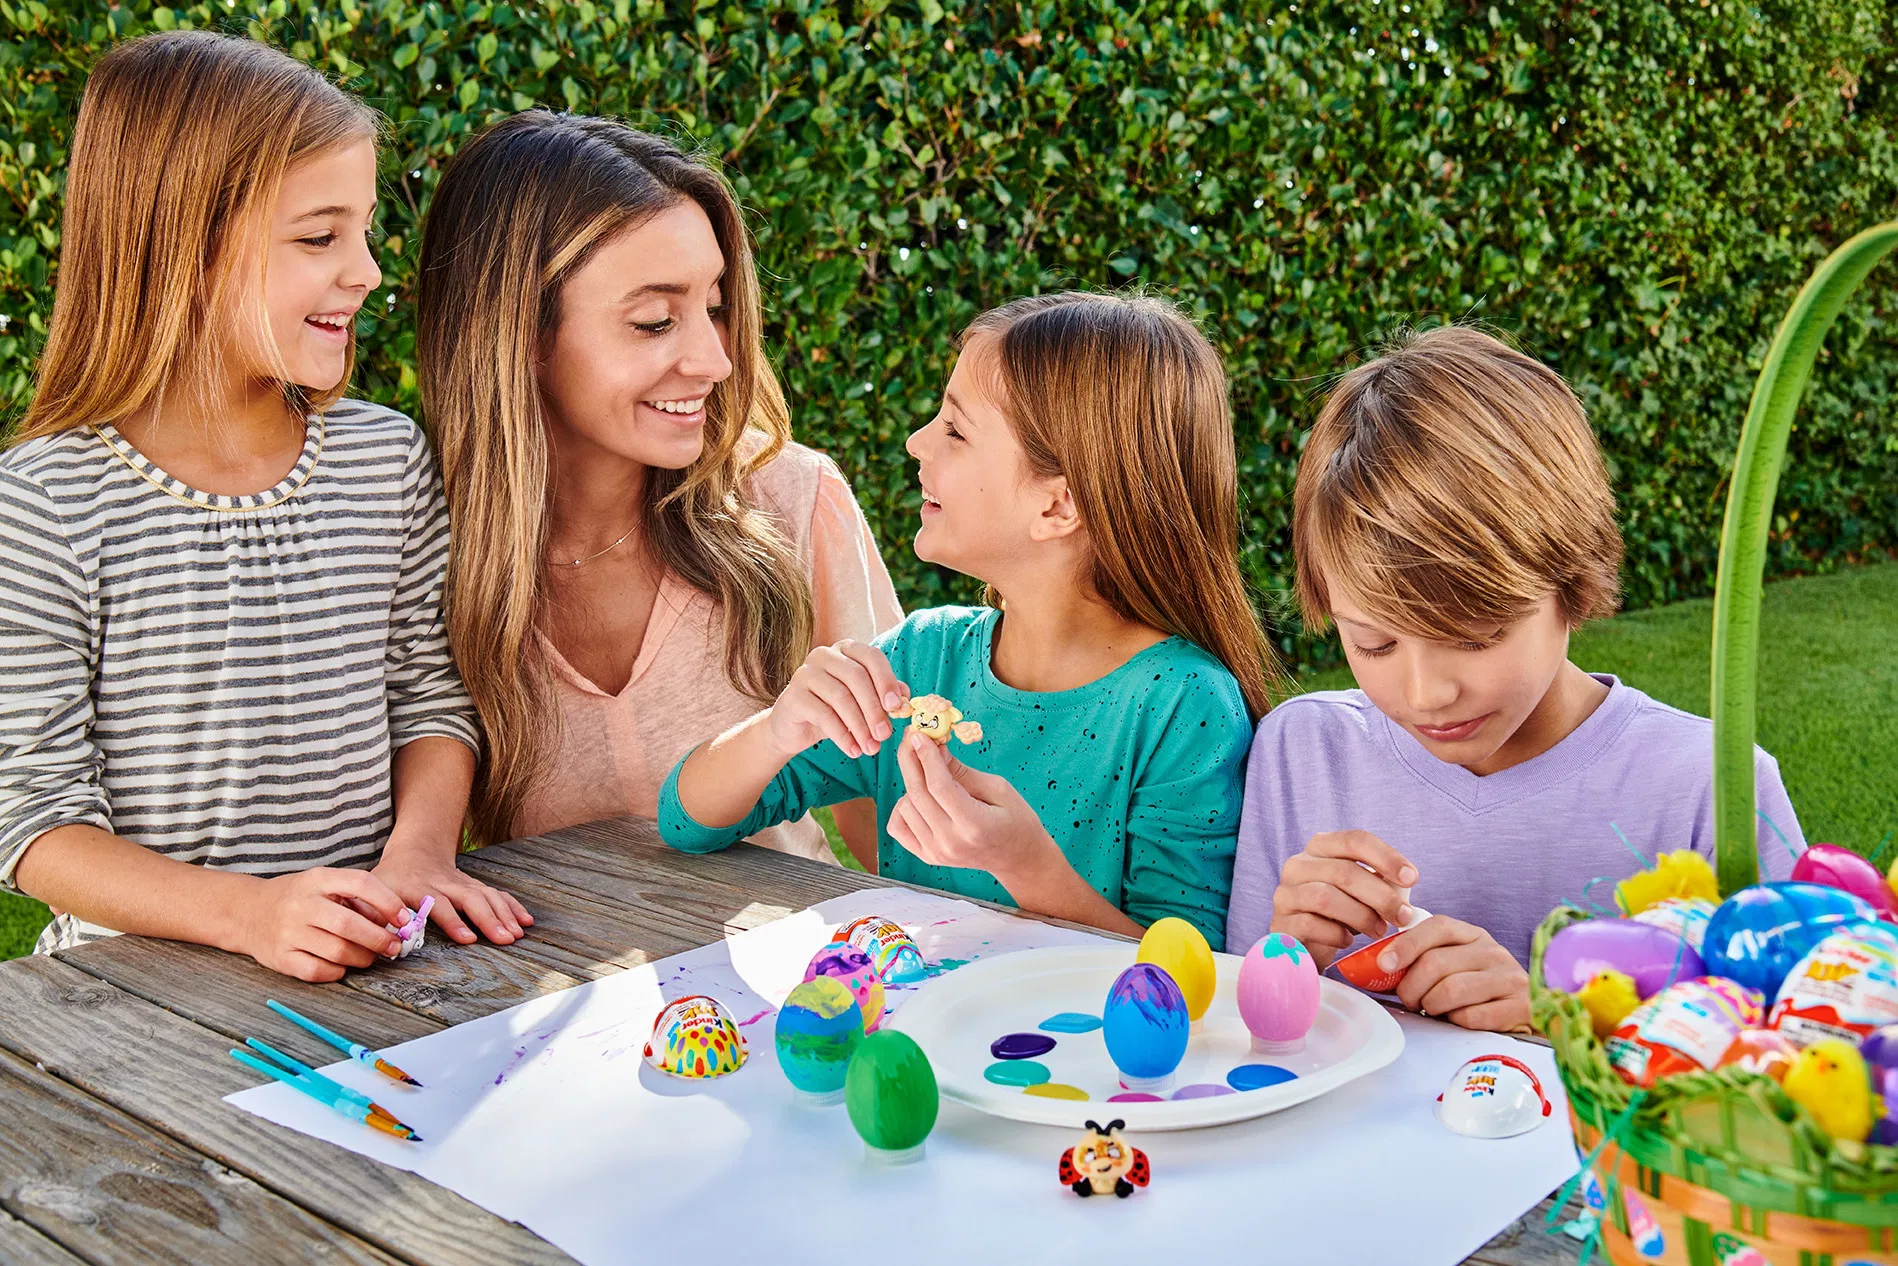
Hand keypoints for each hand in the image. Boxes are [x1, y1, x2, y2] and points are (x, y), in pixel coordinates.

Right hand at [239, 868, 408, 982]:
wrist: (247, 912)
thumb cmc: (298, 898)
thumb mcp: (325, 885)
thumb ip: (357, 899)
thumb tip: (395, 922)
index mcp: (317, 879)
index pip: (360, 883)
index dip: (388, 902)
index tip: (404, 919)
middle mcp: (301, 904)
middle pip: (349, 925)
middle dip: (379, 939)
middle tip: (394, 947)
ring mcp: (288, 932)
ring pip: (337, 951)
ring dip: (363, 958)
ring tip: (370, 957)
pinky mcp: (280, 958)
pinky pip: (317, 971)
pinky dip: (338, 972)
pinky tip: (342, 966)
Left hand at [371, 853, 532, 946]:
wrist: (415, 851)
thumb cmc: (390, 878)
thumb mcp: (373, 892)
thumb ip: (375, 914)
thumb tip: (378, 940)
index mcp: (419, 887)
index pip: (439, 904)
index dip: (454, 922)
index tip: (469, 939)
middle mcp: (445, 883)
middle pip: (471, 899)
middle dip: (489, 919)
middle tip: (505, 939)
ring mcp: (463, 882)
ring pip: (487, 895)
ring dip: (505, 914)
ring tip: (517, 935)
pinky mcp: (475, 885)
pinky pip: (496, 893)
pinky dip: (513, 906)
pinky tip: (526, 920)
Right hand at [765, 640, 907, 759]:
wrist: (795, 727)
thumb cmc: (834, 710)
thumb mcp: (862, 702)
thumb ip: (884, 696)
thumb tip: (905, 701)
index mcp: (846, 650)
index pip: (872, 657)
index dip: (886, 681)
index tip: (896, 707)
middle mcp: (824, 655)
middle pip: (857, 677)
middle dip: (874, 709)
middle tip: (885, 735)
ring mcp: (806, 673)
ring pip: (841, 697)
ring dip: (860, 727)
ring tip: (871, 749)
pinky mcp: (793, 696)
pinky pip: (823, 715)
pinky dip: (842, 736)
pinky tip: (853, 750)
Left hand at [888, 732, 1060, 884]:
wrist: (1017, 858)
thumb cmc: (1015, 820)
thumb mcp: (998, 788)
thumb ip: (962, 771)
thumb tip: (933, 748)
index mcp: (974, 825)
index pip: (939, 786)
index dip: (926, 756)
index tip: (920, 734)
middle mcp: (950, 842)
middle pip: (917, 794)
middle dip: (911, 760)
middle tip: (913, 738)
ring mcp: (936, 853)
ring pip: (904, 807)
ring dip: (912, 783)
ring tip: (930, 774)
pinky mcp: (927, 856)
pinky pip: (897, 826)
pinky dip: (902, 807)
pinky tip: (919, 798)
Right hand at [1269, 830, 1416, 965]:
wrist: (1307, 945)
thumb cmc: (1341, 913)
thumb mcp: (1363, 892)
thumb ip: (1382, 882)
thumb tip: (1405, 883)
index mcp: (1320, 847)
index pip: (1354, 840)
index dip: (1386, 857)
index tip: (1412, 878)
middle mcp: (1298, 865)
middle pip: (1343, 871)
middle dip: (1381, 895)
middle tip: (1402, 916)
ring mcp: (1285, 894)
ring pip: (1326, 897)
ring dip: (1362, 916)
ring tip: (1379, 931)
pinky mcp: (1281, 923)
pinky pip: (1311, 925)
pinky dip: (1336, 934)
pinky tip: (1347, 941)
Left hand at [1383, 915, 1530, 1031]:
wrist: (1526, 1016)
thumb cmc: (1477, 992)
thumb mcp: (1453, 967)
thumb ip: (1421, 961)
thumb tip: (1377, 968)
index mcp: (1473, 935)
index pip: (1437, 927)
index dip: (1406, 944)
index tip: (1384, 964)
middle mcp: (1494, 951)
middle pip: (1436, 963)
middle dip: (1411, 986)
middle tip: (1409, 1000)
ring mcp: (1510, 978)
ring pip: (1451, 990)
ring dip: (1431, 1005)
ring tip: (1433, 1010)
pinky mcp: (1520, 1007)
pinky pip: (1471, 1016)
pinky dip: (1456, 1022)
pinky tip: (1459, 1020)